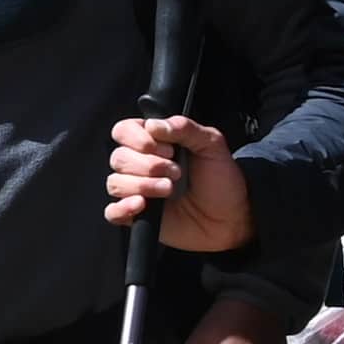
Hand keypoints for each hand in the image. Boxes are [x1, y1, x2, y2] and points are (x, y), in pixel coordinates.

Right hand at [112, 111, 251, 253]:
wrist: (231, 218)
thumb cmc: (221, 180)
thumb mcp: (211, 145)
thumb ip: (185, 128)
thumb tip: (153, 125)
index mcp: (154, 143)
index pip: (123, 130)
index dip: (138, 138)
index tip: (168, 149)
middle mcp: (140, 165)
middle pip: (118, 157)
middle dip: (148, 165)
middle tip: (176, 172)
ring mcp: (136, 191)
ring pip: (115, 182)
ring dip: (142, 185)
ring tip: (168, 190)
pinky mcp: (136, 216)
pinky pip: (112, 212)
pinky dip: (122, 208)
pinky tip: (142, 205)